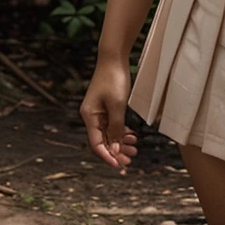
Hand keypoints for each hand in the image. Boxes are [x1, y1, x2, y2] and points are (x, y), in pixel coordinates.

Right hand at [79, 60, 138, 174]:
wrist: (113, 58)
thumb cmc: (114, 79)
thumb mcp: (117, 105)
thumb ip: (116, 128)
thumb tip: (116, 150)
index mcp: (89, 117)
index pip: (96, 144)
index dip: (108, 157)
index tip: (119, 166)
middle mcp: (91, 116)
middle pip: (103, 141)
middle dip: (116, 152)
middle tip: (131, 160)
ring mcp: (98, 112)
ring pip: (109, 134)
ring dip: (120, 143)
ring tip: (134, 149)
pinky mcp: (106, 107)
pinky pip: (112, 125)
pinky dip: (121, 132)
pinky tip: (132, 136)